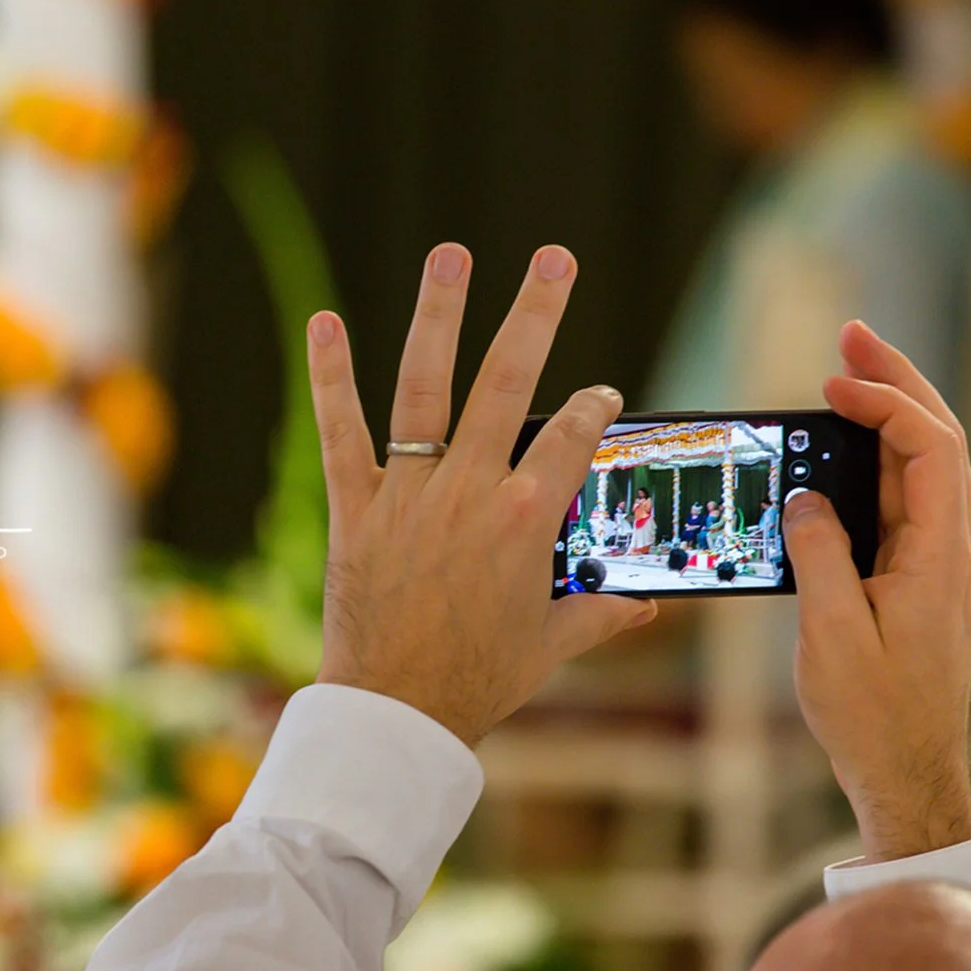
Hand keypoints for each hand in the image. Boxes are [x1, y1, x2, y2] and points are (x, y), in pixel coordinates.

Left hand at [306, 243, 656, 745]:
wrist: (396, 716)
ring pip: (426, 387)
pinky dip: (330, 377)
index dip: (595, 409)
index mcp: (527, 522)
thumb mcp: (551, 648)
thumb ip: (600, 614)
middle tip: (555, 257)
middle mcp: (471, 493)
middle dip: (536, 314)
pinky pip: (341, 432)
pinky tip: (323, 321)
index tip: (603, 391)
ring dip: (439, 315)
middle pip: (510, 384)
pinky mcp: (355, 507)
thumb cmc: (477, 682)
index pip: (573, 440)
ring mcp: (409, 494)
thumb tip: (647, 607)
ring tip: (451, 253)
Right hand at [781, 320, 970, 860]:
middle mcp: (950, 550)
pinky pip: (902, 502)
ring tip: (845, 376)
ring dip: (887, 416)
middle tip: (853, 336)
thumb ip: (819, 556)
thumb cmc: (873, 717)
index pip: (930, 450)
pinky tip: (841, 453)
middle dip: (898, 383)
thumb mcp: (832, 635)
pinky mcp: (917, 580)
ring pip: (923, 468)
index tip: (832, 384)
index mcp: (940, 557)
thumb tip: (805, 498)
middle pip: (937, 441)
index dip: (887, 404)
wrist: (908, 775)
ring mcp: (938, 564)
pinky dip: (875, 462)